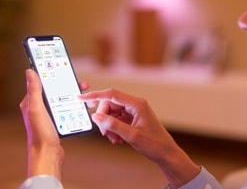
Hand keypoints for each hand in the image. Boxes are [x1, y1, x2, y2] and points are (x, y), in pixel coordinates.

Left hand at [19, 69, 90, 179]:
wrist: (47, 154)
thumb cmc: (40, 134)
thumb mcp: (37, 108)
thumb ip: (34, 90)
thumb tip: (30, 72)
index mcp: (32, 102)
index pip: (43, 83)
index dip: (54, 76)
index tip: (64, 70)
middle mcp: (39, 108)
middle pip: (56, 92)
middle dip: (69, 87)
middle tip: (81, 85)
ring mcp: (48, 115)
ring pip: (63, 101)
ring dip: (74, 98)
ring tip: (85, 98)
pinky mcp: (56, 122)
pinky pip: (67, 111)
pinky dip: (75, 108)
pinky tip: (82, 109)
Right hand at [80, 90, 199, 187]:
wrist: (165, 153)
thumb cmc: (154, 143)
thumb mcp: (131, 135)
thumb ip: (113, 125)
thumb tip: (97, 117)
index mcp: (137, 104)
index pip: (112, 94)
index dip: (95, 95)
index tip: (81, 98)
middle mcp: (135, 105)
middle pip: (109, 104)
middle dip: (103, 118)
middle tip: (105, 132)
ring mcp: (133, 112)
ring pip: (111, 113)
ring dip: (108, 126)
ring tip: (114, 139)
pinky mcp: (132, 119)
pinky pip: (116, 120)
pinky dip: (113, 129)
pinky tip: (118, 139)